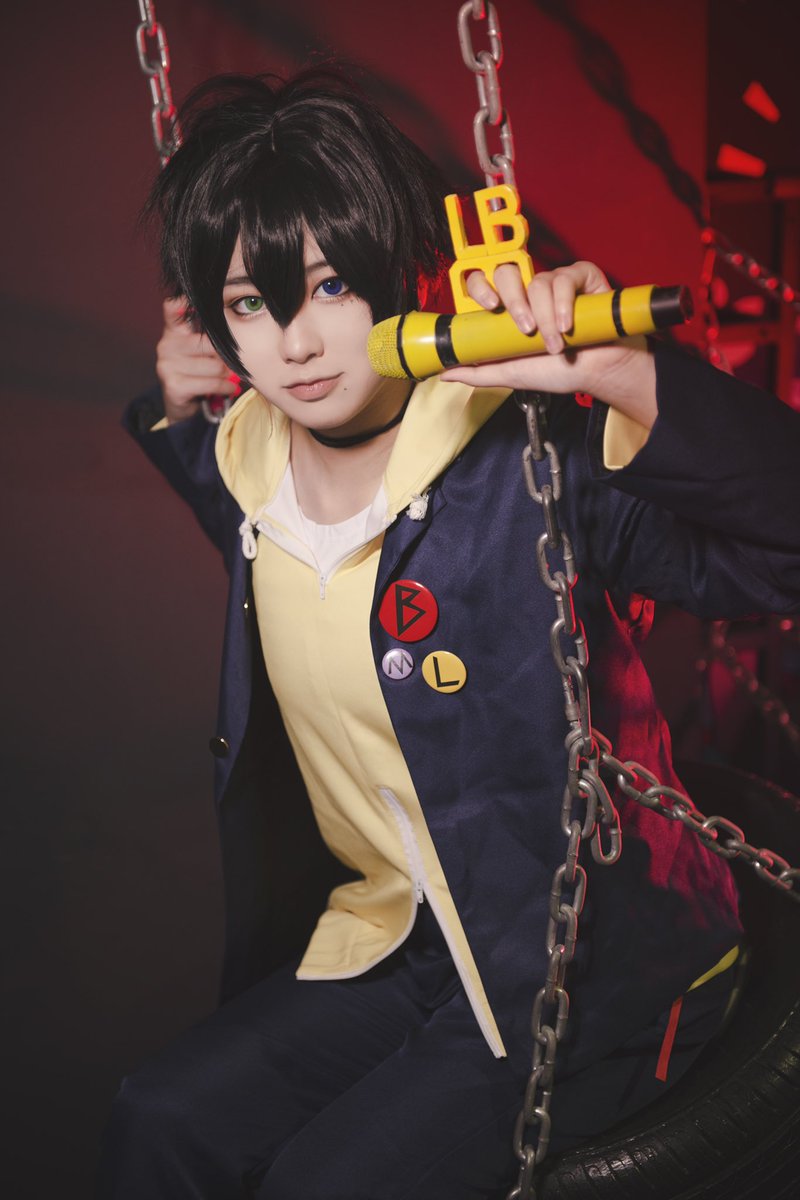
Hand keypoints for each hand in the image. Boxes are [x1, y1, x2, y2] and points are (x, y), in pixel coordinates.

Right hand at [156, 297, 239, 423]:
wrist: (182, 405)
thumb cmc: (197, 373)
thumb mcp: (199, 350)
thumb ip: (209, 336)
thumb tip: (237, 328)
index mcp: (173, 331)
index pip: (172, 307)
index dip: (184, 301)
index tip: (198, 301)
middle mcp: (166, 345)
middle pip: (209, 344)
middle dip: (225, 357)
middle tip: (231, 363)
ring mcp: (167, 365)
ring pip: (214, 366)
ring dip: (227, 375)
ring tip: (230, 378)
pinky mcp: (174, 385)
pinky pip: (211, 383)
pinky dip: (226, 387)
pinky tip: (230, 388)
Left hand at [440, 261, 656, 429]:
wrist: (599, 372)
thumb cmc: (560, 371)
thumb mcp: (511, 374)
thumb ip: (478, 372)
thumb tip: (445, 372)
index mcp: (510, 308)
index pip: (484, 281)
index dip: (480, 287)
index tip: (489, 306)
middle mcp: (529, 291)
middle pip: (507, 273)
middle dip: (515, 303)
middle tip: (526, 330)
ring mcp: (555, 281)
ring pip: (538, 283)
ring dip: (546, 318)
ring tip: (556, 343)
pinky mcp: (581, 276)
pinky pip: (565, 279)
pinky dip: (565, 304)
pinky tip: (569, 325)